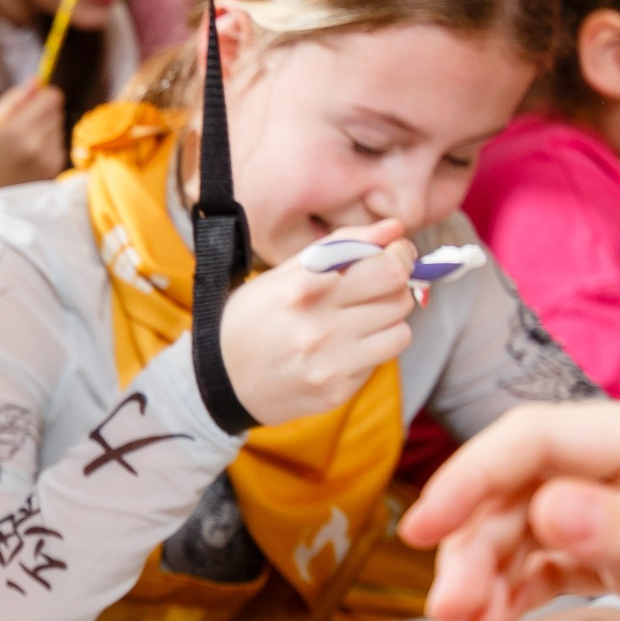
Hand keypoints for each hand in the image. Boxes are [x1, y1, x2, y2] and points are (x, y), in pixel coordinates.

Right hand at [0, 78, 65, 195]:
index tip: (27, 106)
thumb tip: (38, 80)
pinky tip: (27, 159)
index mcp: (17, 131)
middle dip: (41, 114)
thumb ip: (13, 100)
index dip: (40, 97)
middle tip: (17, 130)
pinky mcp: (53, 172)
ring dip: (44, 132)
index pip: (52, 98)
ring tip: (20, 148)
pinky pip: (58, 146)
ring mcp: (48, 161)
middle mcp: (37, 147)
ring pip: (58, 128)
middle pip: (57, 111)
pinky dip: (46, 148)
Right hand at [217, 218, 416, 424]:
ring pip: (401, 332)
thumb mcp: (283, 273)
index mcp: (304, 289)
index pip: (386, 268)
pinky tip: (338, 351)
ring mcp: (330, 364)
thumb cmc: (251, 319)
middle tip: (374, 289)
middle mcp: (319, 327)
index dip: (401, 257)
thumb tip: (395, 228)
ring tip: (355, 322)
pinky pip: (380, 363)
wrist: (219, 381)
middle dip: (394, 288)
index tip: (394, 255)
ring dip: (386, 323)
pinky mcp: (336, 392)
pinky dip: (366, 353)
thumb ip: (341, 245)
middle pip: (400, 298)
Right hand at [402, 400, 619, 620]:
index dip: (471, 478)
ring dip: (483, 572)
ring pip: (523, 525)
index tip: (425, 528)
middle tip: (451, 607)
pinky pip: (545, 560)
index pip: (540, 437)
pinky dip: (509, 590)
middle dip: (473, 543)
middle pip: (521, 485)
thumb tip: (551, 507)